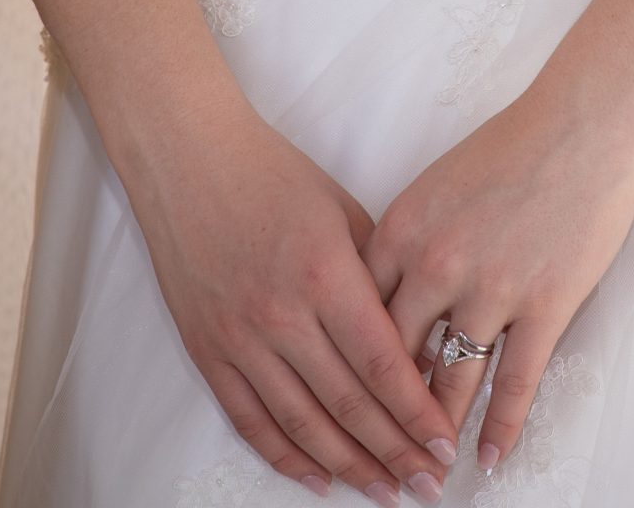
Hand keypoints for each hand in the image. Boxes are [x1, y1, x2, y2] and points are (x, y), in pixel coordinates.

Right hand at [128, 95, 463, 498]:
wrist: (188, 158)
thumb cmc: (272, 174)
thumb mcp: (343, 211)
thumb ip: (377, 275)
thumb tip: (414, 339)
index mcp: (326, 274)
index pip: (382, 365)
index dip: (417, 415)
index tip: (445, 446)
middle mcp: (283, 315)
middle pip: (349, 405)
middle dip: (395, 453)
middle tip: (429, 487)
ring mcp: (240, 338)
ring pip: (303, 425)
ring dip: (350, 467)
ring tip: (386, 493)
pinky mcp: (206, 350)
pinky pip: (250, 420)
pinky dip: (286, 457)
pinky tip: (321, 479)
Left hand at [360, 86, 633, 473]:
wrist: (585, 123)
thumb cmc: (514, 144)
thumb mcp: (439, 185)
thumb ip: (411, 242)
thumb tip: (396, 299)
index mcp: (404, 229)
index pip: (359, 313)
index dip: (350, 363)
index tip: (345, 397)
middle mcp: (437, 264)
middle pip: (395, 358)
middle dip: (384, 414)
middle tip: (380, 452)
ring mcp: (491, 288)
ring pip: (451, 382)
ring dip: (438, 431)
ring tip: (428, 468)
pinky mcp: (544, 305)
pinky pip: (515, 382)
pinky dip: (500, 427)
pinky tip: (487, 457)